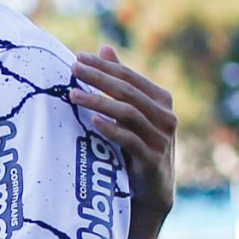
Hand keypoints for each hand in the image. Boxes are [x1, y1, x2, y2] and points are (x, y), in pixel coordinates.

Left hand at [70, 48, 175, 213]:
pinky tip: (93, 121)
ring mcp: (161, 138)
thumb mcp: (131, 114)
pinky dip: (111, 129)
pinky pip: (130, 140)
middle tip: (72, 68)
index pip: (129, 76)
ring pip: (128, 113)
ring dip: (98, 101)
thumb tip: (104, 48)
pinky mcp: (153, 159)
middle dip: (98, 78)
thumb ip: (121, 83)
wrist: (153, 191)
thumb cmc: (138, 147)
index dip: (104, 66)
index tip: (77, 57)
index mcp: (161, 100)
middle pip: (127, 91)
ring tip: (72, 95)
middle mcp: (166, 116)